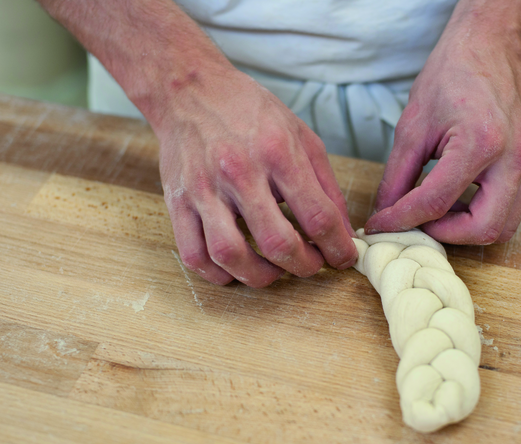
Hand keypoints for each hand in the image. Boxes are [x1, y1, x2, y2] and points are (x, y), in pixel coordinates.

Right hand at [157, 66, 356, 286]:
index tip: (343, 258)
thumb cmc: (249, 112)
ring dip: (261, 277)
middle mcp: (240, 171)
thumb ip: (326, 184)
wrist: (189, 89)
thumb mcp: (301, 135)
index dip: (337, 247)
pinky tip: (236, 269)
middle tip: (312, 266)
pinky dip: (217, 274)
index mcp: (277, 152)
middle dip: (304, 267)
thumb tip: (343, 230)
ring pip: (231, 254)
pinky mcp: (177, 201)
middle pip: (278, 243)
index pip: (317, 216)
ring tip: (275, 272)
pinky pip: (193, 254)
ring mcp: (204, 189)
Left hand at [365, 7, 520, 244]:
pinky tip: (458, 198)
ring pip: (502, 228)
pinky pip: (511, 210)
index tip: (381, 225)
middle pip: (482, 229)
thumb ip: (396, 177)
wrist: (492, 49)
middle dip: (444, 234)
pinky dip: (481, 215)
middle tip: (418, 222)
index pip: (436, 202)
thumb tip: (384, 214)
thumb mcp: (413, 126)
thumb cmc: (452, 77)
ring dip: (465, 229)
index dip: (402, 220)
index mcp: (481, 142)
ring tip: (437, 209)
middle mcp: (514, 158)